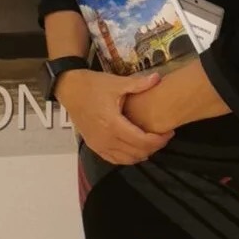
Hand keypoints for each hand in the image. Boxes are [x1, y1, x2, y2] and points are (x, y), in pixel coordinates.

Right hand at [54, 70, 173, 165]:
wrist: (69, 89)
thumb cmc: (92, 85)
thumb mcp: (116, 83)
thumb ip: (138, 84)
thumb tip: (157, 78)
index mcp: (112, 123)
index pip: (141, 141)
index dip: (159, 140)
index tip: (169, 132)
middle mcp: (105, 138)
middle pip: (137, 152)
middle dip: (154, 147)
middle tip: (163, 137)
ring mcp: (98, 144)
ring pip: (126, 159)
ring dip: (142, 153)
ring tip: (151, 142)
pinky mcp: (94, 146)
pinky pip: (114, 159)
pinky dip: (127, 157)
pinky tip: (135, 149)